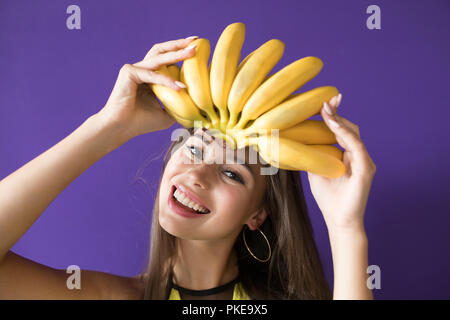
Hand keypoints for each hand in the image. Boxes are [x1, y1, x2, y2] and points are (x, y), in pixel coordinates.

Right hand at [96, 36, 198, 140]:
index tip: (197, 48)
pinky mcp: (129, 73)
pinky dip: (166, 80)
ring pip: (158, 58)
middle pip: (162, 51)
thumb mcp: (166, 115)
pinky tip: (179, 86)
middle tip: (195, 41)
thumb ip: (178, 107)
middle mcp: (141, 69)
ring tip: (192, 52)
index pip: (167, 59)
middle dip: (179, 45)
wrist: (120, 128)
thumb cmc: (141, 123)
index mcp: (150, 76)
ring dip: (176, 54)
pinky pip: (152, 75)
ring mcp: (134, 69)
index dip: (180, 52)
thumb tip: (197, 109)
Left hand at [307, 94, 375, 233]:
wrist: (339, 221)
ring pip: (353, 134)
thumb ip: (312, 156)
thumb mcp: (315, 171)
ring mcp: (364, 162)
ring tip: (326, 109)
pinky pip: (356, 147)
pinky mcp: (366, 169)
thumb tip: (296, 141)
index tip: (324, 102)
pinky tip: (333, 126)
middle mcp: (358, 156)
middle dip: (337, 113)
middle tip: (325, 100)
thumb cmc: (329, 198)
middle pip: (349, 128)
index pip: (341, 131)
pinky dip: (344, 134)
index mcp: (347, 156)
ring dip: (339, 120)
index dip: (334, 116)